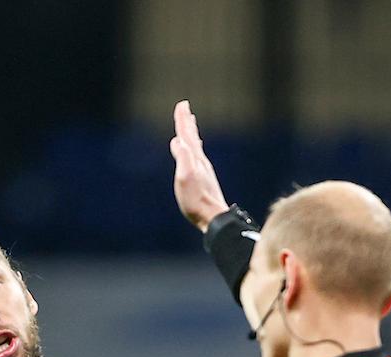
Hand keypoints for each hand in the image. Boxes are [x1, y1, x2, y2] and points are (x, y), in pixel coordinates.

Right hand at [170, 100, 229, 231]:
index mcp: (194, 159)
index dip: (182, 121)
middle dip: (187, 123)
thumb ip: (182, 158)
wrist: (213, 217)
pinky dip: (196, 149)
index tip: (182, 105)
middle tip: (185, 109)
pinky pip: (198, 158)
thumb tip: (177, 141)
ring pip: (197, 147)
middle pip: (192, 138)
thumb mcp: (185, 178)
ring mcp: (204, 171)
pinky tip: (196, 153)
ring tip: (191, 125)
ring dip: (193, 134)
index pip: (186, 136)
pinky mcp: (205, 180)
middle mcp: (201, 162)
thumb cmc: (196, 200)